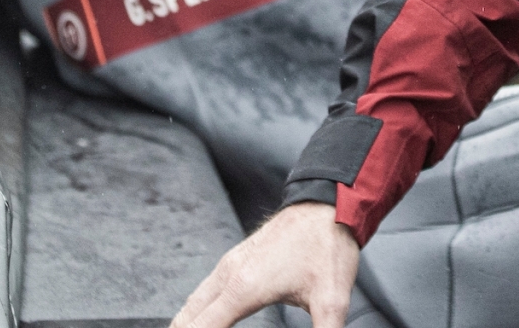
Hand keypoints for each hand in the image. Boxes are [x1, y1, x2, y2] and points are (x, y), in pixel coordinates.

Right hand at [170, 202, 359, 327]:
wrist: (327, 203)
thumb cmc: (328, 247)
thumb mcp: (332, 300)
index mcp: (244, 288)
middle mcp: (229, 274)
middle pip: (189, 318)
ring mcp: (230, 263)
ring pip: (194, 302)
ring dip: (186, 324)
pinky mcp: (235, 258)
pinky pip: (204, 290)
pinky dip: (195, 310)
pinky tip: (200, 319)